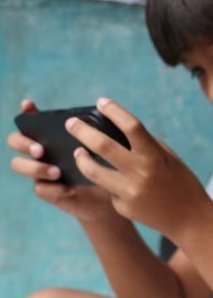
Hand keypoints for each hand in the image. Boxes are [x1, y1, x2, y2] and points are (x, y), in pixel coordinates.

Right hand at [7, 99, 115, 221]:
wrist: (112, 192)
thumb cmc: (106, 164)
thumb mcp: (105, 146)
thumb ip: (98, 132)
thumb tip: (104, 111)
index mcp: (51, 136)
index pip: (29, 120)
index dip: (26, 113)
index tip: (29, 104)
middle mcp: (41, 151)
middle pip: (15, 141)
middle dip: (23, 143)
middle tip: (40, 150)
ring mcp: (40, 170)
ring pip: (19, 165)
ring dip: (35, 168)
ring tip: (56, 172)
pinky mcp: (48, 190)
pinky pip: (40, 189)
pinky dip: (54, 188)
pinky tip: (70, 188)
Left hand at [69, 98, 210, 238]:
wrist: (190, 218)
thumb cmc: (181, 183)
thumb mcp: (169, 159)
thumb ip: (146, 145)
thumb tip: (118, 130)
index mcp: (155, 156)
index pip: (131, 126)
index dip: (114, 111)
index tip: (101, 102)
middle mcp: (140, 173)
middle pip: (102, 146)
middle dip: (82, 131)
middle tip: (71, 124)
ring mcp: (129, 192)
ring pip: (92, 170)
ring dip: (81, 158)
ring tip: (78, 152)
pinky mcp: (122, 207)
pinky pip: (108, 190)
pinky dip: (110, 183)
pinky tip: (119, 185)